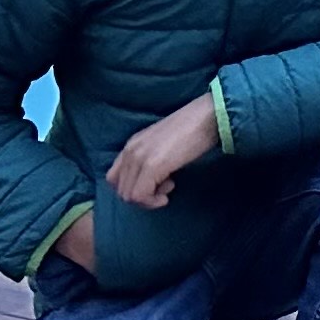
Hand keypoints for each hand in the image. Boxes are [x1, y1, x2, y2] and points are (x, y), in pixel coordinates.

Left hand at [106, 93, 221, 211]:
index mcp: (131, 145)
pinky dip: (153, 201)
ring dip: (148, 199)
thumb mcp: (161, 145)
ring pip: (128, 196)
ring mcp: (139, 158)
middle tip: (164, 188)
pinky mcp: (151, 165)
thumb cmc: (191, 130)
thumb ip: (149, 159)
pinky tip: (169, 191)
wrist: (206, 117)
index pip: (114, 178)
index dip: (132, 189)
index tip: (155, 185)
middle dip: (142, 198)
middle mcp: (130, 151)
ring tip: (168, 186)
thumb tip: (152, 181)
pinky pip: (140, 195)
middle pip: (120, 190)